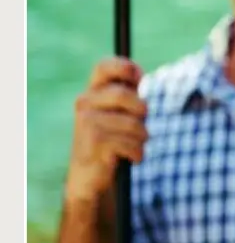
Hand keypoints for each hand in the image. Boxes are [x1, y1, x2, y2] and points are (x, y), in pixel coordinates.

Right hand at [66, 57, 147, 203]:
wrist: (91, 176)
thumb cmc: (111, 141)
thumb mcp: (119, 115)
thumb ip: (128, 95)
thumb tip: (140, 75)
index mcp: (92, 92)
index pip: (104, 66)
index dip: (125, 68)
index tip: (140, 80)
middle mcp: (85, 102)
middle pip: (124, 95)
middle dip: (142, 112)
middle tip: (141, 125)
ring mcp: (87, 122)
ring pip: (133, 123)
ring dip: (142, 138)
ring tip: (134, 146)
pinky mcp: (94, 142)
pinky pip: (131, 143)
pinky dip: (138, 153)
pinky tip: (130, 158)